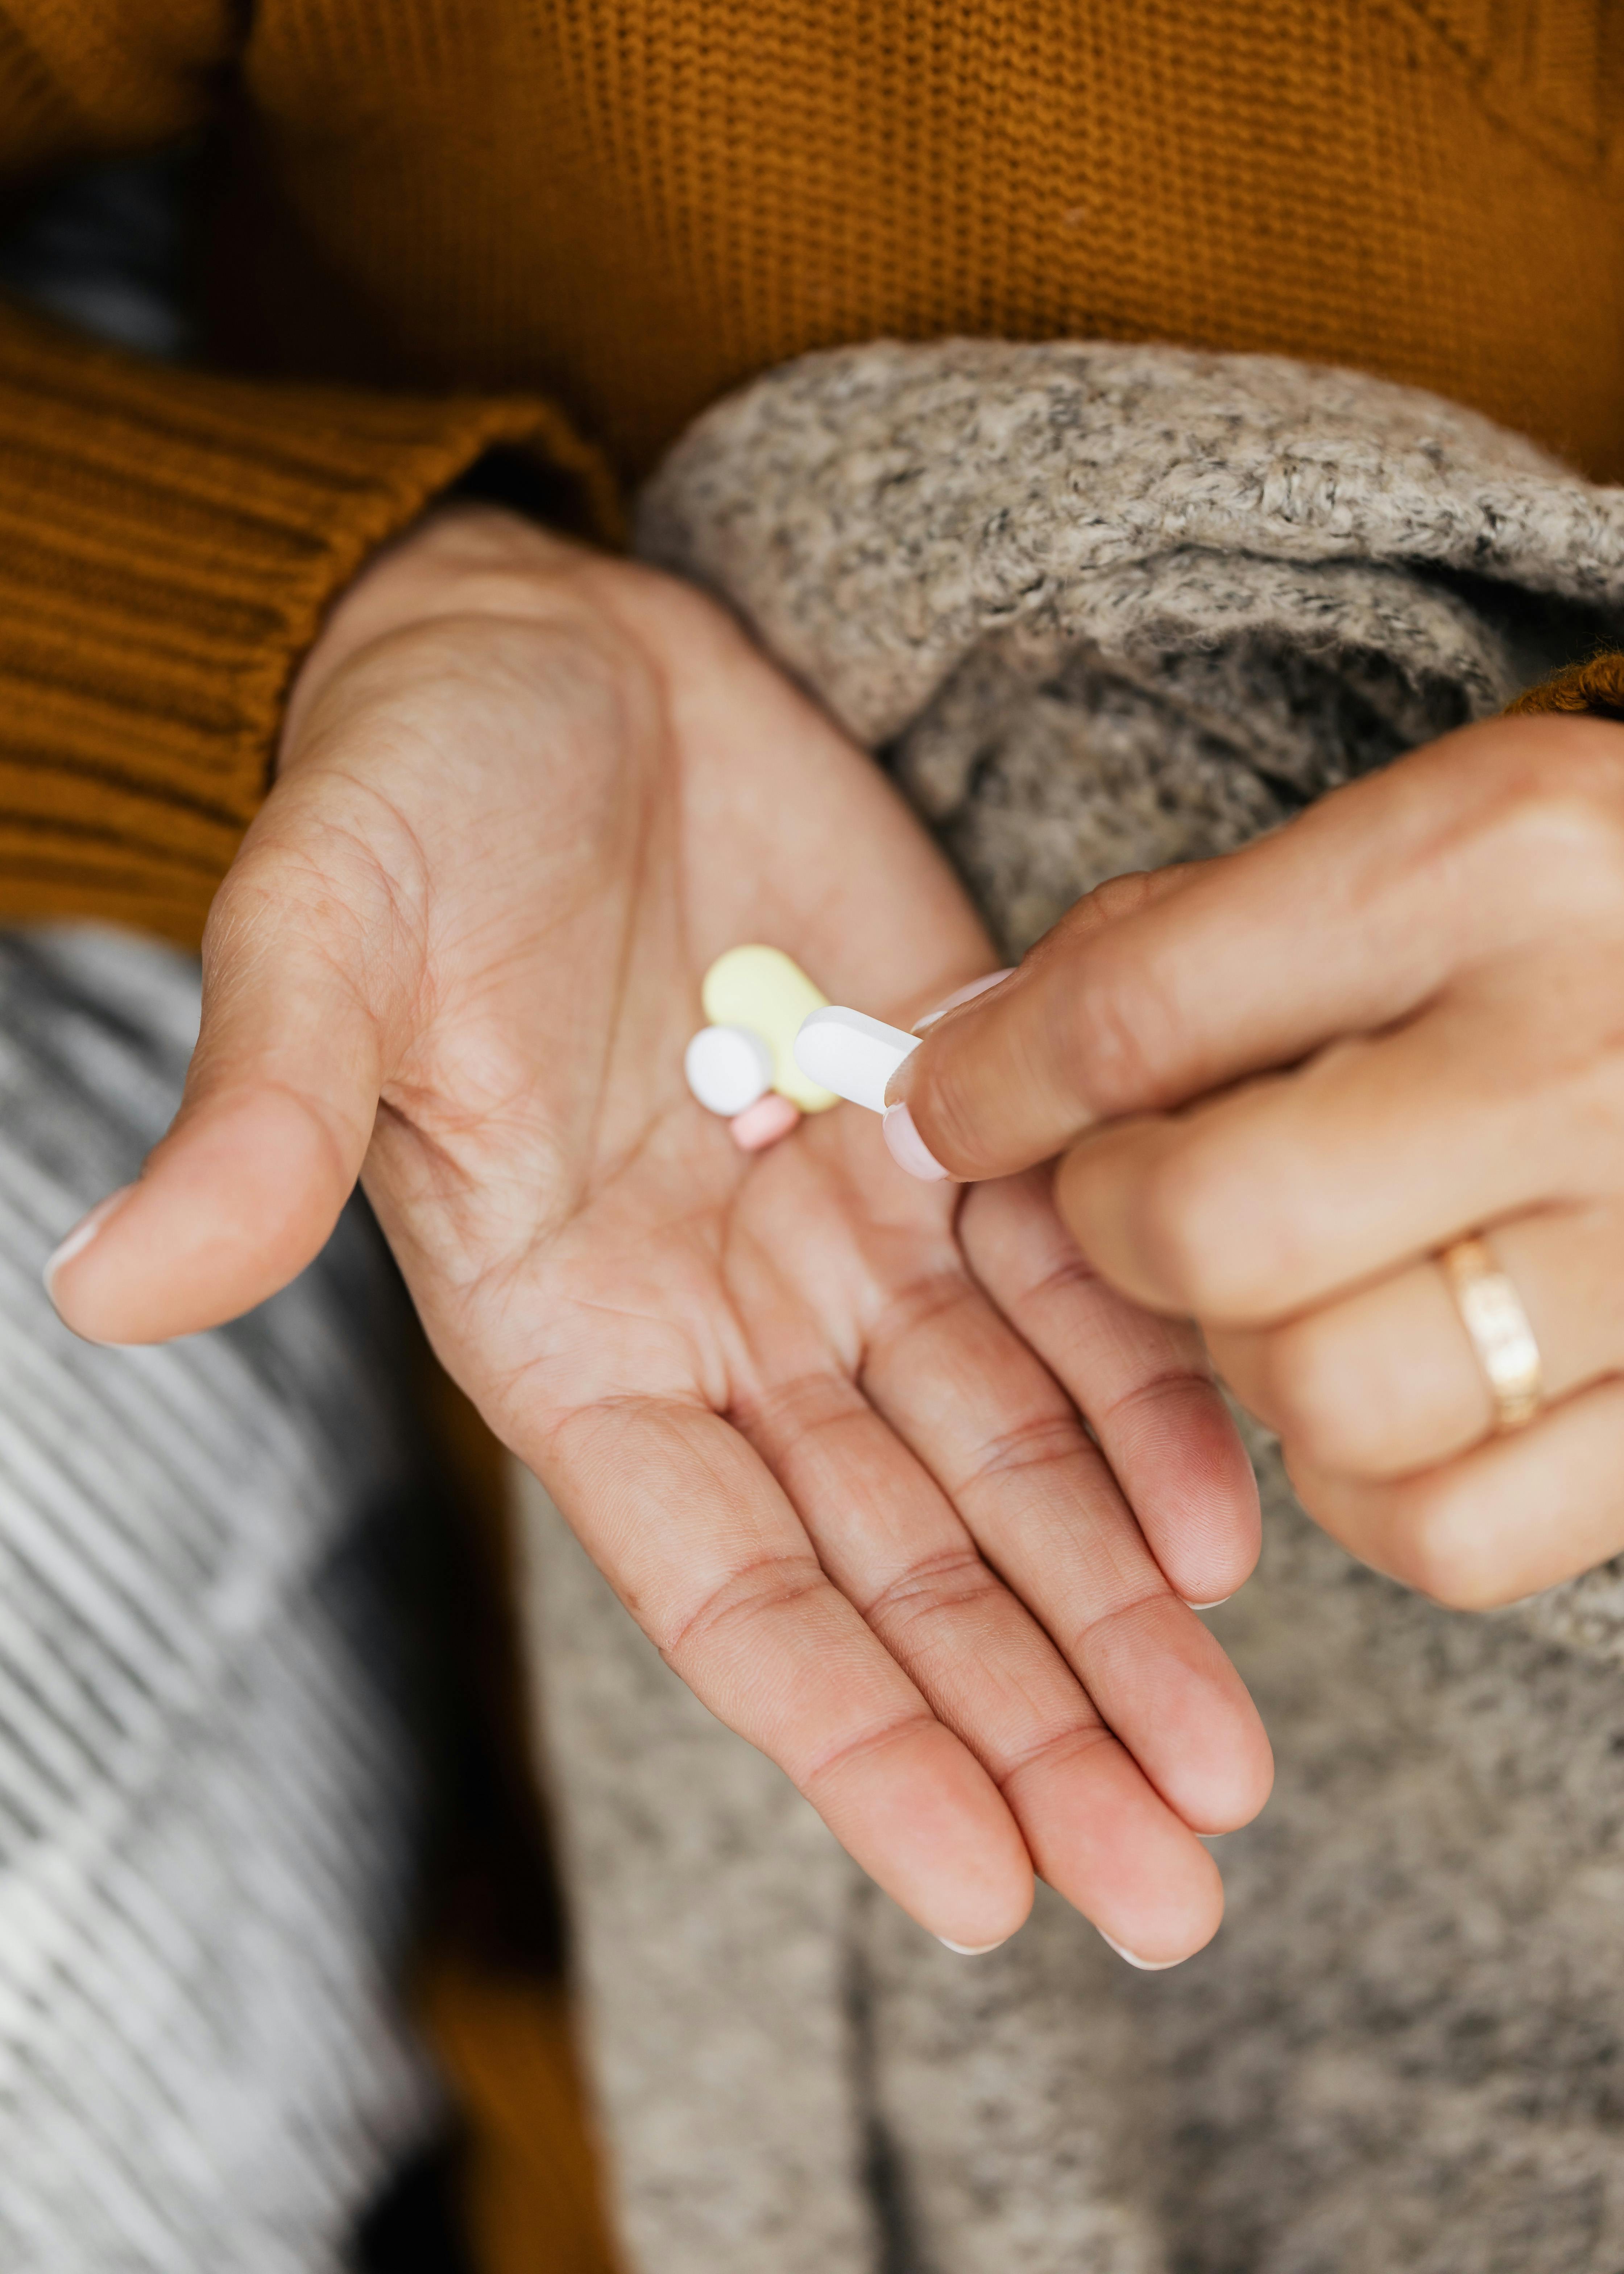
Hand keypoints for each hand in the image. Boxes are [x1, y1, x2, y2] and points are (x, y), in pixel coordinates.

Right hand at [47, 505, 1268, 1959]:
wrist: (538, 651)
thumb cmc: (402, 798)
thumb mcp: (319, 946)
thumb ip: (265, 1127)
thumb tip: (112, 1283)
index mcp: (566, 1329)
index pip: (724, 1583)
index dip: (850, 1735)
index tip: (984, 1887)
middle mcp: (719, 1313)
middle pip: (896, 1557)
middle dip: (1030, 1715)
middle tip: (1173, 1880)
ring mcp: (842, 1222)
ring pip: (1002, 1453)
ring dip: (1117, 1599)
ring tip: (1228, 1752)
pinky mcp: (944, 1110)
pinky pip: (1062, 1285)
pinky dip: (1147, 1396)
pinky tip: (1230, 1518)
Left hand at [893, 715, 1623, 1612]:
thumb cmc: (1592, 907)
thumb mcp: (1414, 846)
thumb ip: (1180, 948)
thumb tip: (956, 1074)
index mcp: (1491, 869)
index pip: (1140, 1015)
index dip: (995, 1088)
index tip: (942, 1117)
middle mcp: (1581, 1059)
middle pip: (1218, 1228)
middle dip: (1126, 1229)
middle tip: (1144, 1202)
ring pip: (1326, 1402)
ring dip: (1253, 1365)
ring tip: (1294, 1292)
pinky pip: (1449, 1531)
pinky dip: (1372, 1489)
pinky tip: (1390, 1390)